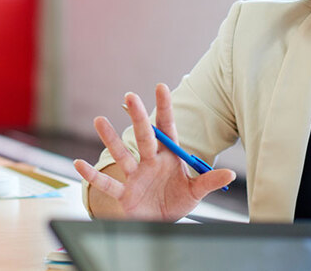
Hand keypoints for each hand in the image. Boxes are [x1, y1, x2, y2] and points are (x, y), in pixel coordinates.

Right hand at [74, 83, 235, 220]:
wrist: (160, 225)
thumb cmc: (176, 202)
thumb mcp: (195, 193)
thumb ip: (209, 182)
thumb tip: (231, 173)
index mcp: (168, 157)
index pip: (166, 128)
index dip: (164, 108)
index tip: (160, 86)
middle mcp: (149, 161)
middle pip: (143, 137)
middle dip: (137, 117)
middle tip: (130, 96)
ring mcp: (135, 176)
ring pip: (122, 155)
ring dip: (110, 139)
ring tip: (98, 120)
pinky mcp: (124, 194)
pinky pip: (107, 184)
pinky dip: (92, 176)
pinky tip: (78, 163)